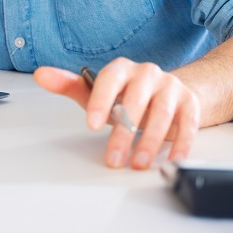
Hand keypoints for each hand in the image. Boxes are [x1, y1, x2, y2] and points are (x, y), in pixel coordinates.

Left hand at [33, 58, 200, 169]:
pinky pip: (188, 123)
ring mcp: (171, 87)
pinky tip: (172, 159)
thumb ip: (69, 85)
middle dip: (124, 133)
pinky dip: (181, 143)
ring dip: (150, 141)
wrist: (168, 92)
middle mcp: (148, 73)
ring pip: (161, 113)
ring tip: (137, 163)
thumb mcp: (97, 91)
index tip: (92, 125)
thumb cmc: (127, 95)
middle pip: (135, 101)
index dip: (101, 102)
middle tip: (113, 158)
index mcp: (123, 68)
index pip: (109, 81)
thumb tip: (41, 74)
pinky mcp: (190, 103)